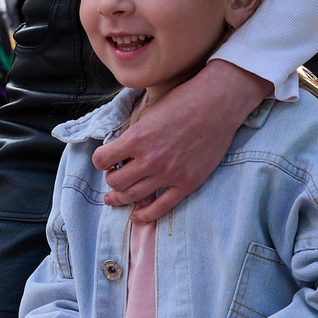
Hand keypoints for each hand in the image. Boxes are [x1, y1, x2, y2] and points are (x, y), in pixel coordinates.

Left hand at [92, 58, 271, 223]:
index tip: (105, 160)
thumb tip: (120, 151)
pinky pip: (161, 207)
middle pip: (116, 181)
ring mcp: (169, 174)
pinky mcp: (187, 184)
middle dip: (111, 179)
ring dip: (120, 198)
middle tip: (114, 175)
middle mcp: (150, 160)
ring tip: (115, 198)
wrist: (217, 105)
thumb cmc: (183, 102)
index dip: (101, 160)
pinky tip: (137, 216)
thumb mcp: (148, 113)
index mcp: (136, 139)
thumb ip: (133, 134)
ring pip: (133, 196)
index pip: (102, 159)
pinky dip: (145, 215)